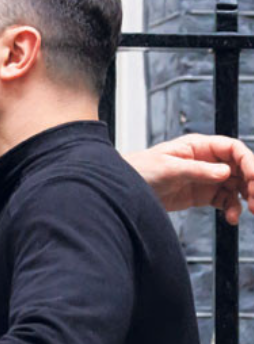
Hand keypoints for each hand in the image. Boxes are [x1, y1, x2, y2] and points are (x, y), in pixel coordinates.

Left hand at [124, 134, 253, 224]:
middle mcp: (206, 160)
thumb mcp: (169, 168)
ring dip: (246, 198)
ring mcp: (206, 178)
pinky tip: (231, 218)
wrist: (124, 190)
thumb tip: (225, 171)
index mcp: (198, 146)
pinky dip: (232, 209)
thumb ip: (197, 170)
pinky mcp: (202, 195)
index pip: (233, 149)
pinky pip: (226, 201)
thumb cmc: (140, 170)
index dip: (249, 162)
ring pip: (237, 186)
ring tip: (251, 211)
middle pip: (240, 168)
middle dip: (252, 182)